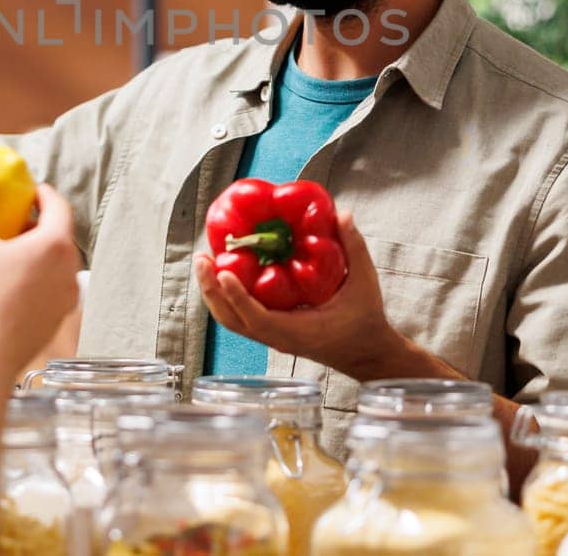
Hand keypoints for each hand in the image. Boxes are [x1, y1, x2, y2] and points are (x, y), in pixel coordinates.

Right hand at [0, 181, 79, 379]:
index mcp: (56, 245)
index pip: (58, 206)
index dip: (43, 193)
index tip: (30, 190)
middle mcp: (69, 270)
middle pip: (59, 236)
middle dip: (37, 224)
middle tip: (14, 219)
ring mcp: (66, 298)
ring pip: (55, 264)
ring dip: (36, 253)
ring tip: (8, 251)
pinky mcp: (56, 319)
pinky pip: (49, 288)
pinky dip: (34, 278)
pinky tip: (7, 283)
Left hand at [195, 210, 404, 379]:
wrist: (365, 352)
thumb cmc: (365, 320)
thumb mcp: (364, 282)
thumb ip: (354, 247)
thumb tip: (342, 214)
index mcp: (297, 331)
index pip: (257, 318)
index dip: (236, 296)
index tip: (223, 271)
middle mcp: (278, 338)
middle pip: (232, 320)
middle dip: (212, 290)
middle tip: (203, 258)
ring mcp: (272, 337)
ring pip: (232, 320)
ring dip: (214, 293)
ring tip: (205, 263)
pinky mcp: (271, 332)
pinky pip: (240, 317)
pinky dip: (226, 296)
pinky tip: (224, 272)